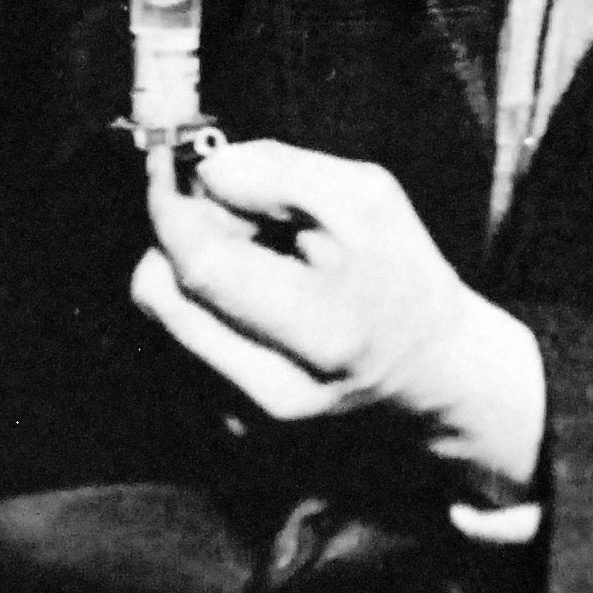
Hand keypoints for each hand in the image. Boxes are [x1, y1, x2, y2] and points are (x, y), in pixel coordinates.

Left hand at [132, 141, 545, 504]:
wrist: (431, 372)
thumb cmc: (404, 276)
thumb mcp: (368, 200)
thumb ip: (282, 173)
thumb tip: (202, 172)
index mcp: (323, 335)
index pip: (202, 270)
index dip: (170, 210)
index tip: (164, 163)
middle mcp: (274, 393)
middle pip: (161, 295)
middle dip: (182, 235)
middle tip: (235, 214)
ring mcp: (248, 423)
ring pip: (165, 316)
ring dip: (193, 270)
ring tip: (261, 261)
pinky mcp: (231, 429)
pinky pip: (184, 341)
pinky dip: (206, 305)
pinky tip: (261, 302)